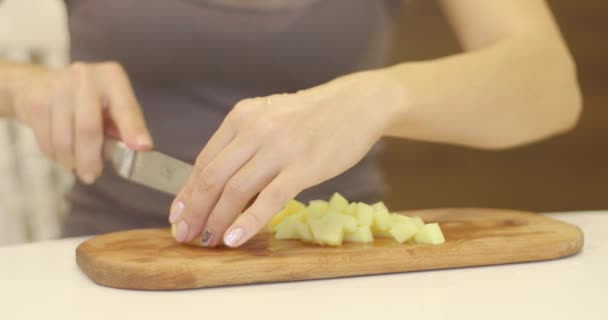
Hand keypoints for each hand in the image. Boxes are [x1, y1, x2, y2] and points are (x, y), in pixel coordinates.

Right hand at [12, 62, 152, 183]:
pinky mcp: (36, 102)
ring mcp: (57, 87)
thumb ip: (124, 127)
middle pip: (88, 128)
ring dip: (72, 160)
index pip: (126, 107)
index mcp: (112, 78)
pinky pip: (47, 142)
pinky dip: (56, 155)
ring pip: (64, 140)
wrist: (35, 84)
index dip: (133, 129)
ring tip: (77, 164)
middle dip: (90, 158)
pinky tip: (62, 152)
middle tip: (92, 176)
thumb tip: (134, 150)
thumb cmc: (85, 101)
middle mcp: (85, 78)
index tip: (143, 147)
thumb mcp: (111, 106)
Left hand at [169, 71, 403, 246]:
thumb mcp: (269, 117)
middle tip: (184, 235)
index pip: (204, 160)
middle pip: (212, 177)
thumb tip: (219, 184)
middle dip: (194, 211)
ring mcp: (279, 148)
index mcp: (241, 116)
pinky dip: (248, 222)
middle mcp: (255, 129)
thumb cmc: (312, 116)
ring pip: (235, 190)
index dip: (188, 192)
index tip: (178, 215)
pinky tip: (235, 238)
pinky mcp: (303, 166)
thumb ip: (244, 143)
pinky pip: (269, 199)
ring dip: (217, 220)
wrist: (356, 104)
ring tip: (208, 240)